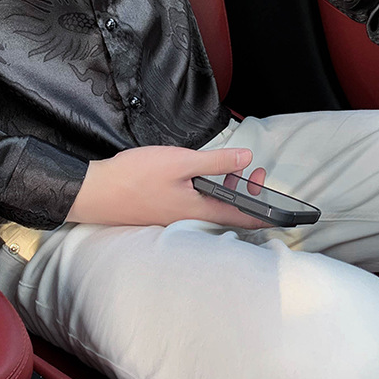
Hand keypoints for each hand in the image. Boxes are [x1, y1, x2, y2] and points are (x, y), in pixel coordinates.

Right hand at [66, 145, 268, 228]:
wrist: (96, 192)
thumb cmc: (135, 177)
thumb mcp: (180, 161)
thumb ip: (216, 162)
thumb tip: (247, 159)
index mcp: (200, 210)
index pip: (244, 218)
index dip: (267, 212)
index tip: (282, 201)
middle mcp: (191, 219)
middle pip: (230, 213)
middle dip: (248, 194)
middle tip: (254, 172)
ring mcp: (176, 217)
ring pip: (212, 208)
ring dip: (227, 191)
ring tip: (230, 169)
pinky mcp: (163, 211)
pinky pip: (195, 206)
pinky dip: (207, 192)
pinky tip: (200, 176)